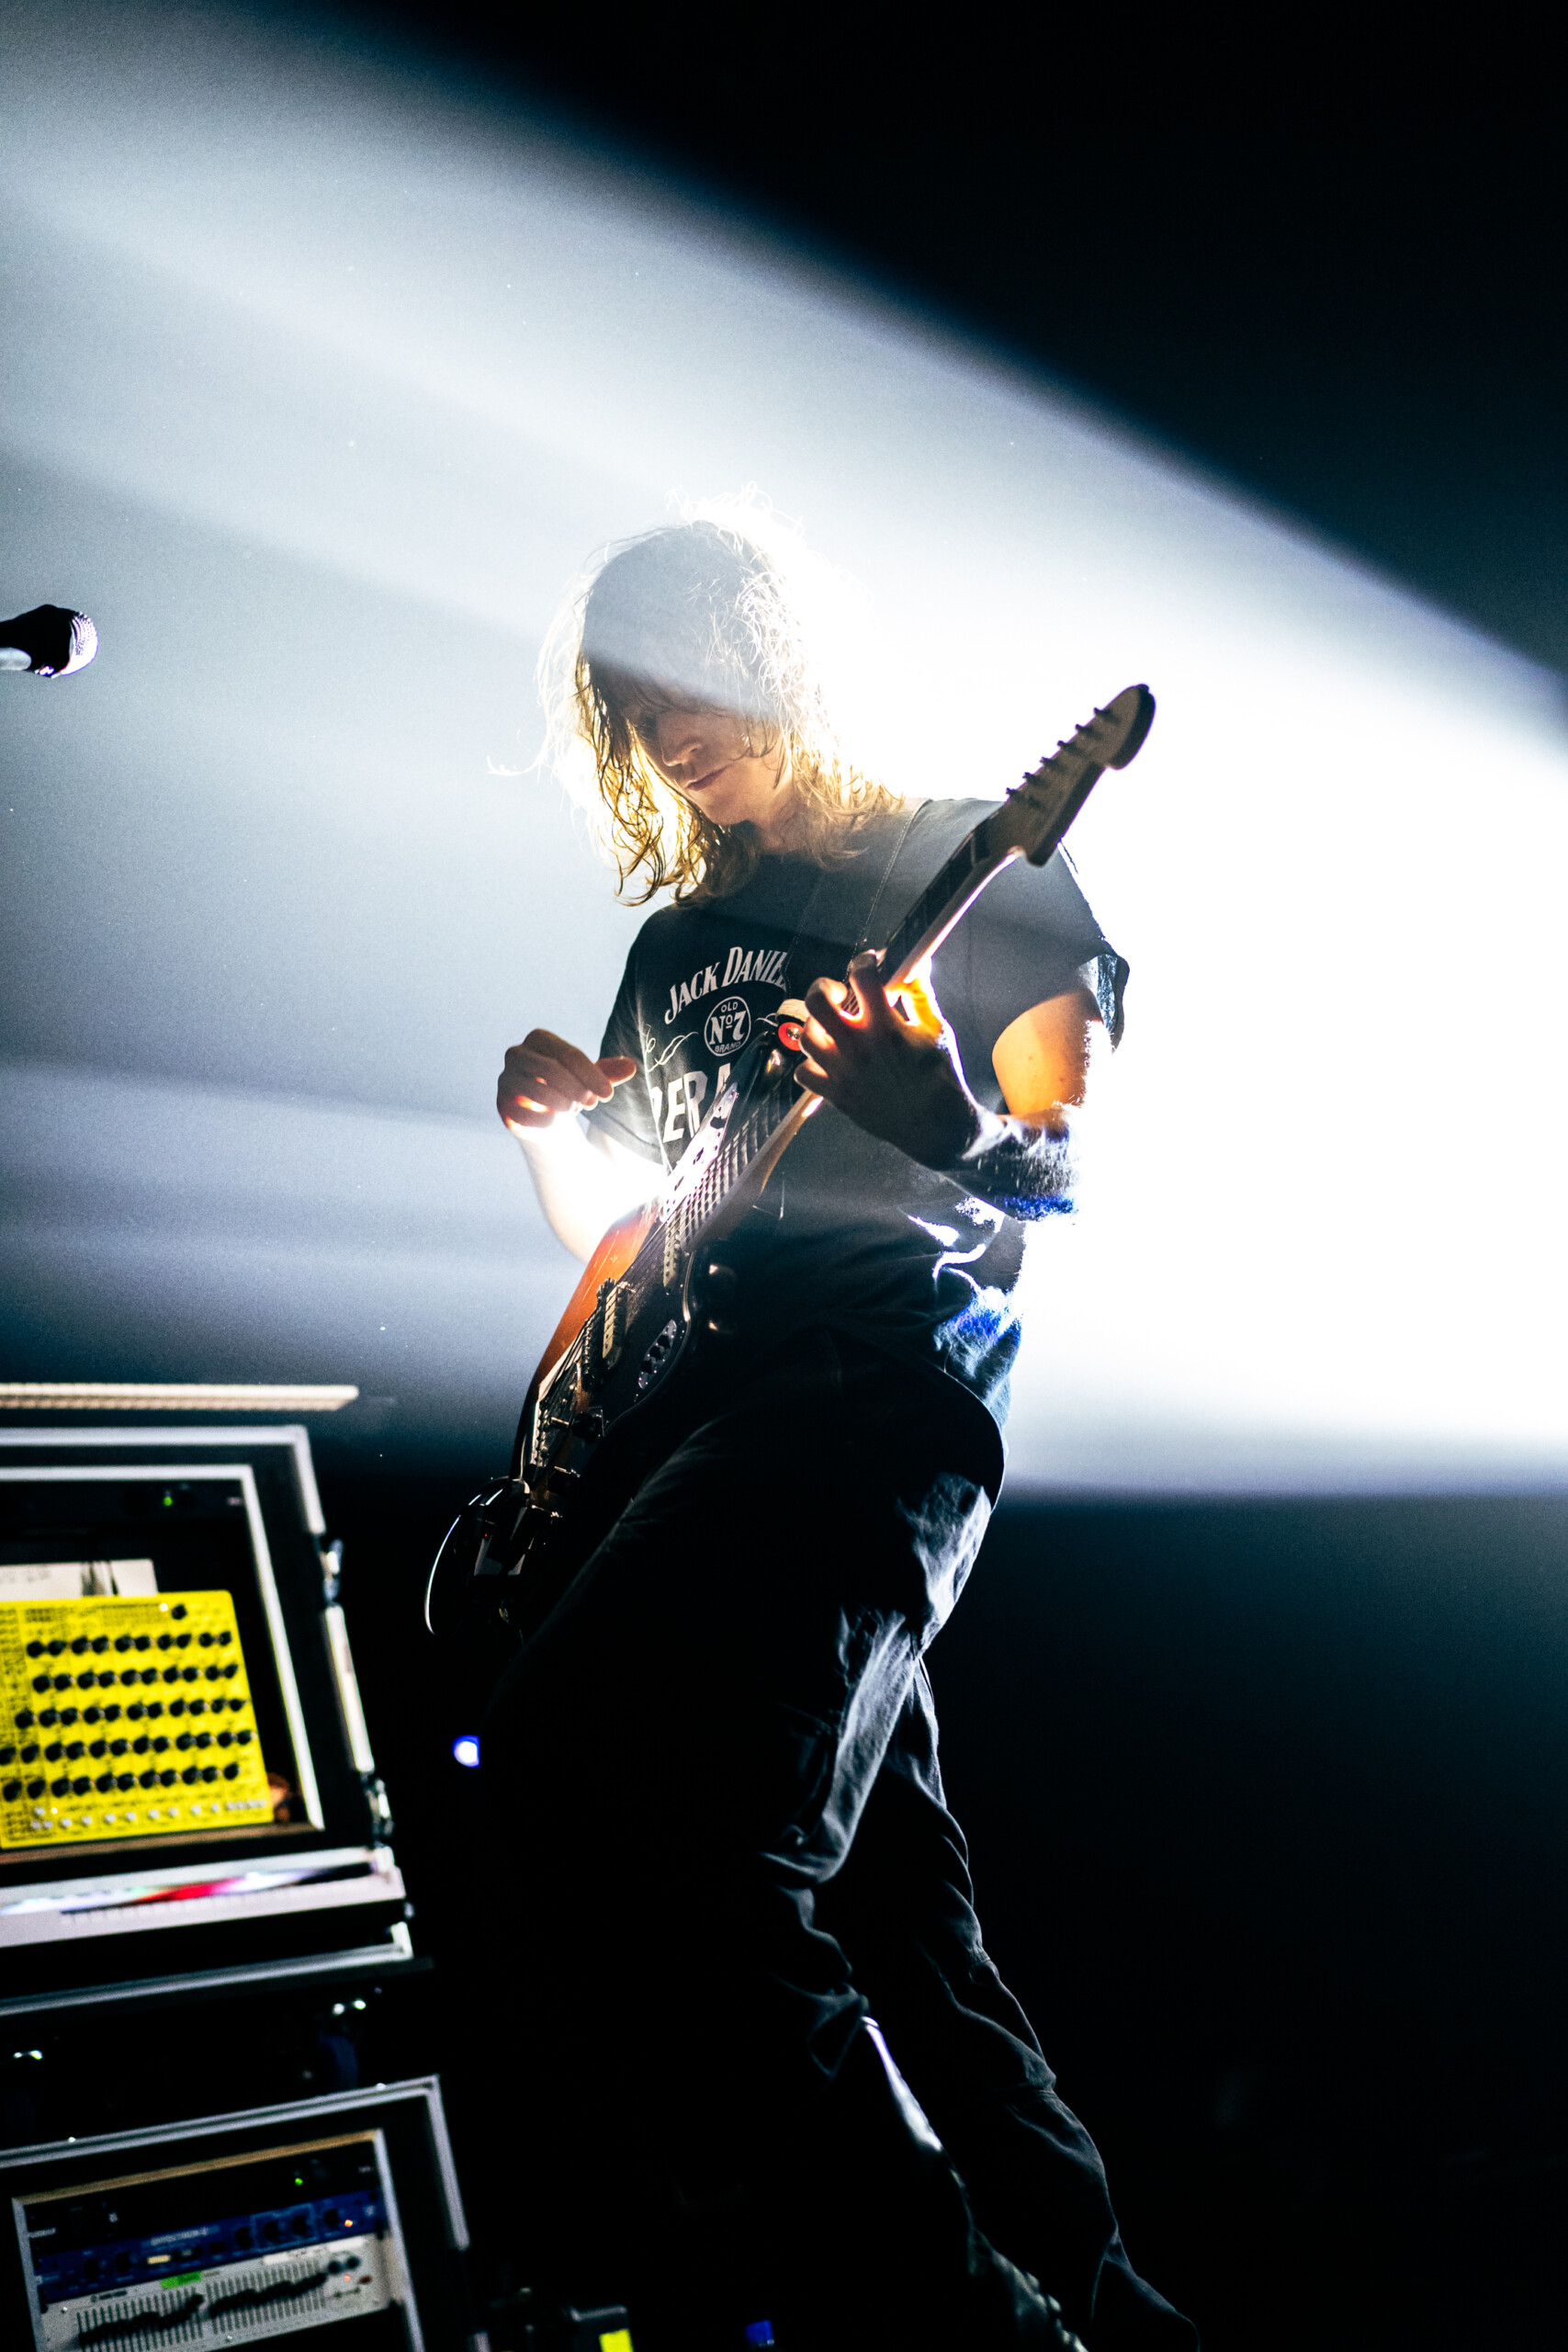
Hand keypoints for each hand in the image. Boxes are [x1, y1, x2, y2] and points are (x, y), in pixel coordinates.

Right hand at [497, 1029, 637, 1135]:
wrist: (542, 1113)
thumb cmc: (567, 1087)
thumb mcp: (590, 1078)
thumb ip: (608, 1072)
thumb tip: (632, 1066)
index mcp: (539, 1039)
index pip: (568, 1054)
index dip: (591, 1075)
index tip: (608, 1095)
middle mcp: (516, 1054)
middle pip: (550, 1069)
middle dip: (577, 1089)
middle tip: (593, 1104)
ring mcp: (505, 1079)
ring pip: (536, 1091)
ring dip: (563, 1105)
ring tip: (572, 1108)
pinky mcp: (501, 1104)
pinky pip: (524, 1114)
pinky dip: (545, 1121)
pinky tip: (554, 1121)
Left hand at [794, 955, 980, 1168]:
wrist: (935, 1126)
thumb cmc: (939, 1076)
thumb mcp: (937, 1029)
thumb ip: (920, 994)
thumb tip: (915, 964)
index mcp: (885, 1027)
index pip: (861, 976)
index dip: (864, 962)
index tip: (868, 964)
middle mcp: (858, 1047)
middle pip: (816, 1001)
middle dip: (824, 987)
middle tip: (838, 994)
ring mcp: (842, 1072)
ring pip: (805, 1036)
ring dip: (817, 1025)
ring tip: (833, 1028)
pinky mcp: (836, 1095)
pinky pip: (803, 1072)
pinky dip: (811, 1063)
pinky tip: (830, 1060)